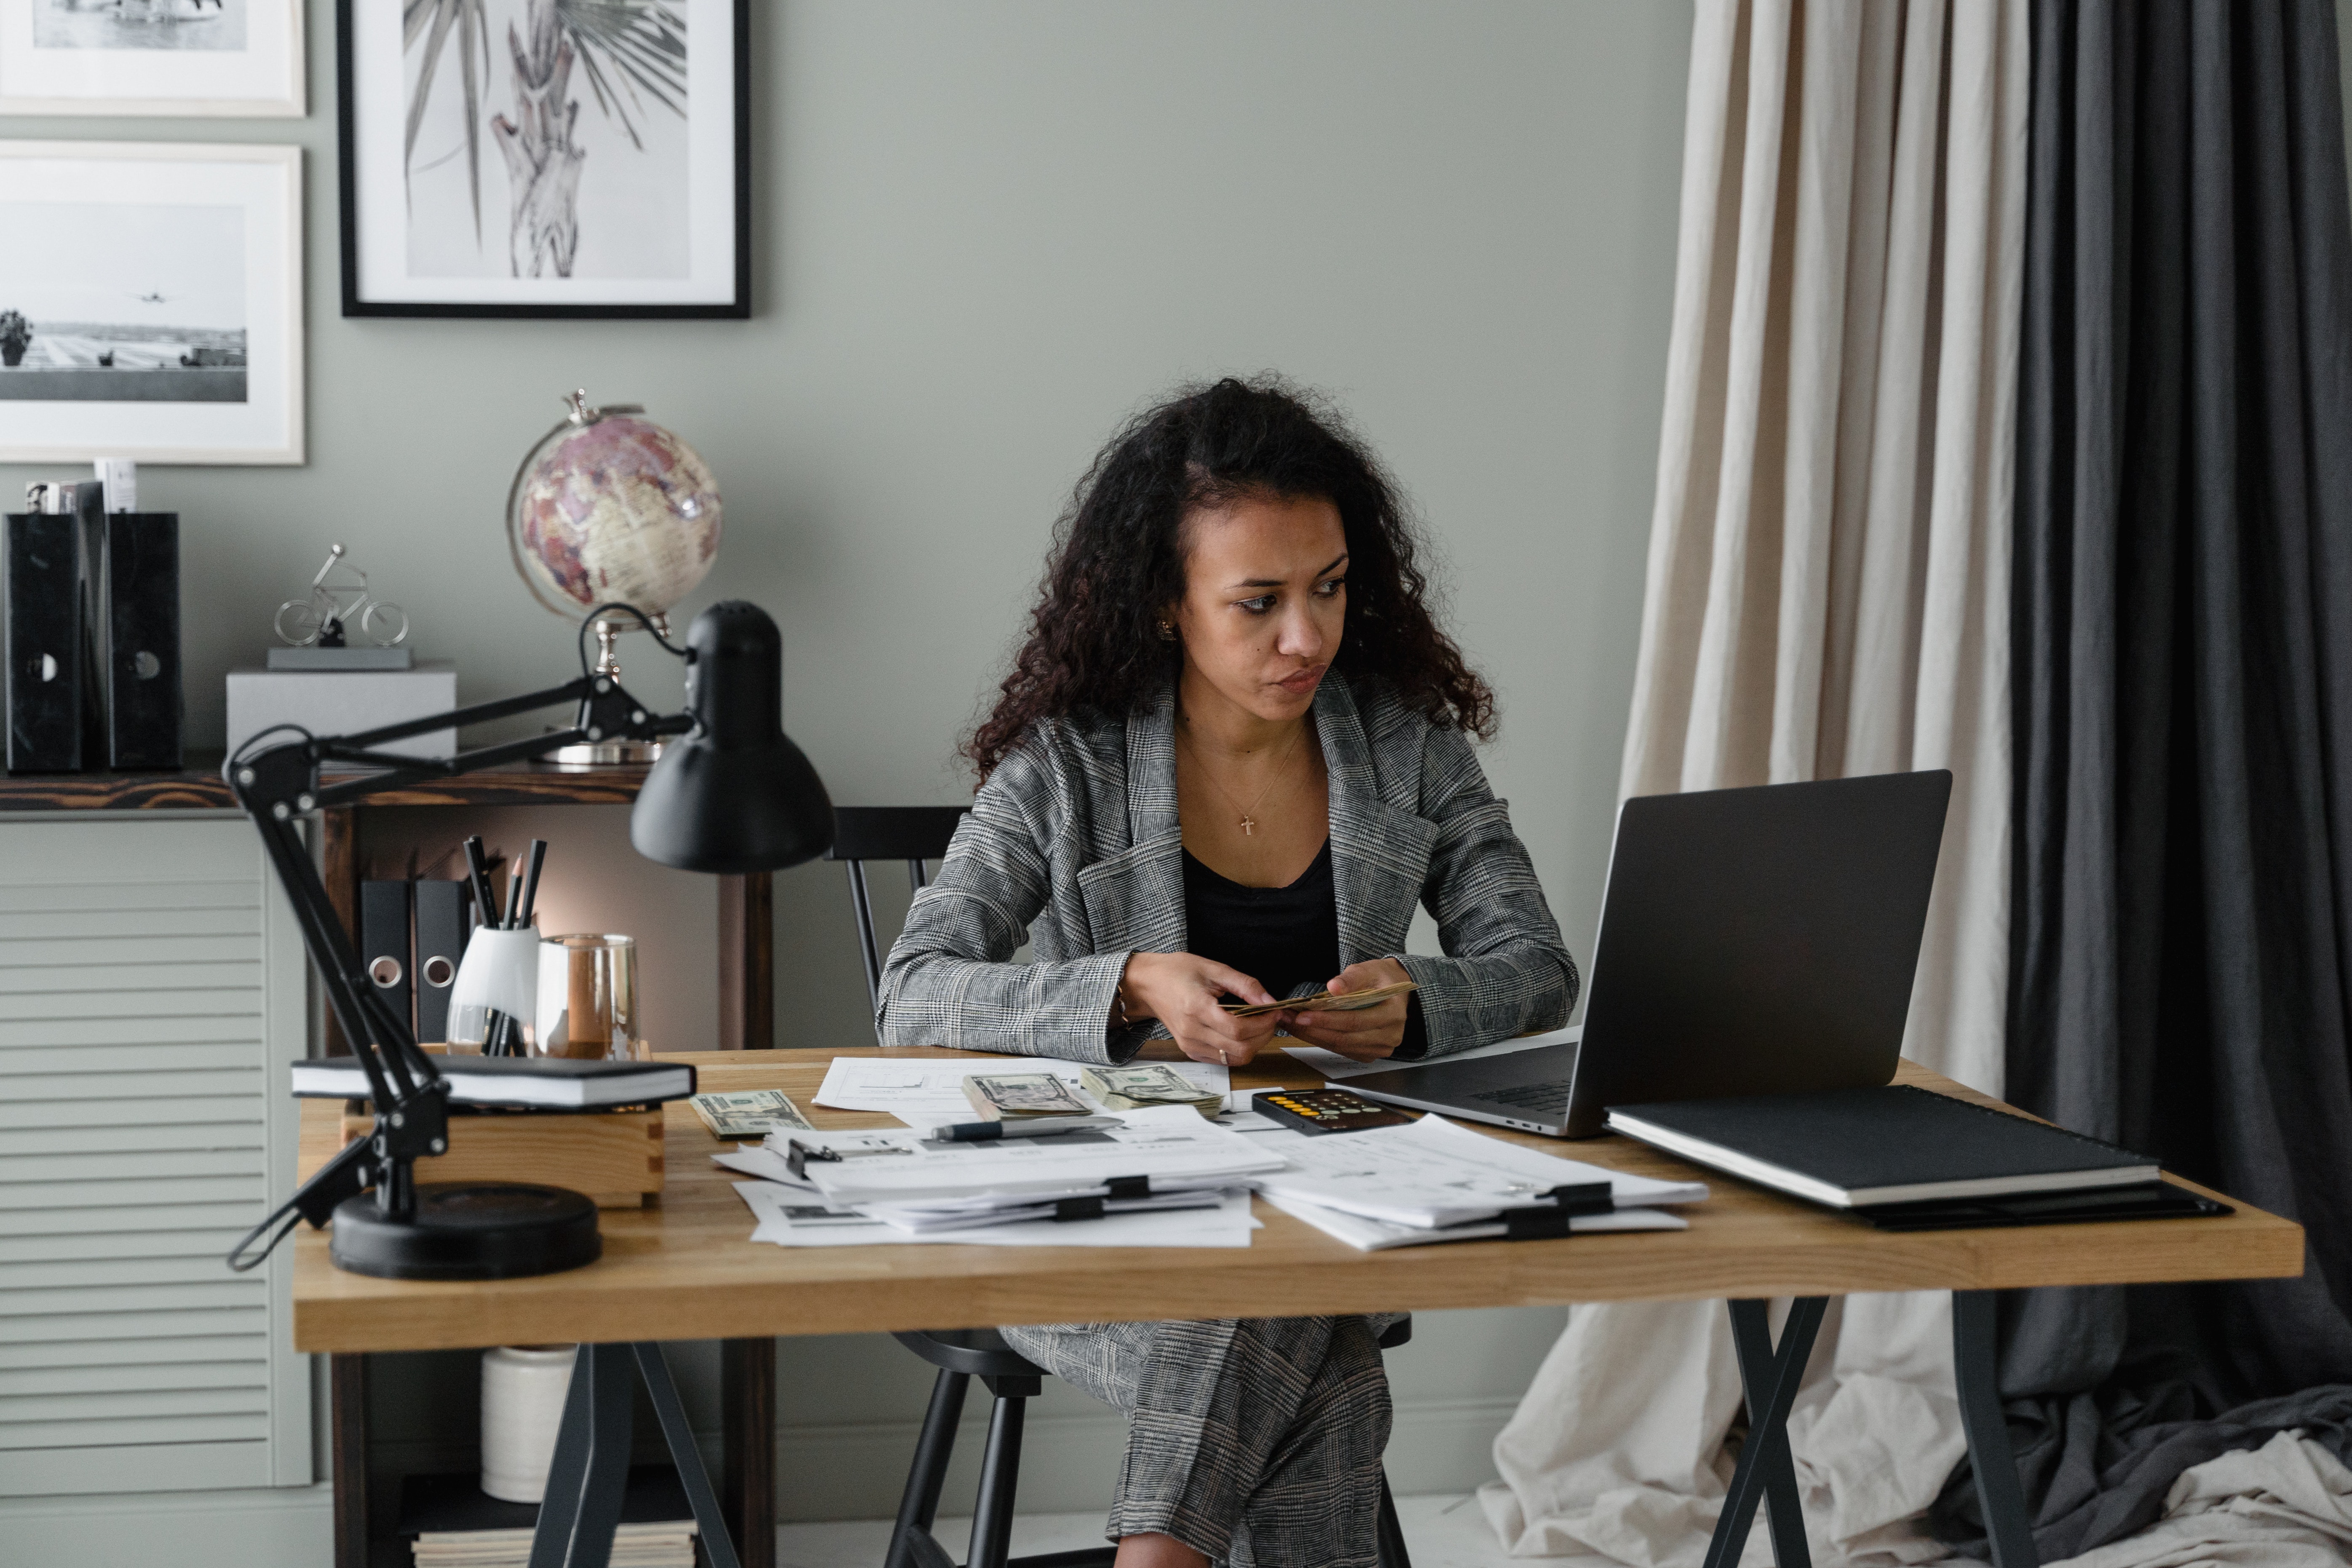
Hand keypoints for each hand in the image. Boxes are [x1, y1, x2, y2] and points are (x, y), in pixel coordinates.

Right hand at [1117, 952, 1284, 1066]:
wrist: (1148, 984)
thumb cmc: (1177, 972)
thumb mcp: (1214, 969)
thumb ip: (1245, 985)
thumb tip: (1269, 1001)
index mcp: (1197, 1008)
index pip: (1238, 1028)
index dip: (1262, 1023)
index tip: (1272, 1012)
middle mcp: (1192, 1031)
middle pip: (1240, 1049)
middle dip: (1263, 1035)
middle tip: (1269, 1018)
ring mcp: (1190, 1044)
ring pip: (1234, 1058)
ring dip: (1253, 1045)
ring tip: (1257, 1025)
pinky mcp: (1190, 1051)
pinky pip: (1222, 1060)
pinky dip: (1238, 1049)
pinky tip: (1240, 1032)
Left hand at [1285, 958, 1411, 1060]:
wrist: (1395, 991)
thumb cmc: (1381, 978)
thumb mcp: (1368, 969)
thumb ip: (1351, 979)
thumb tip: (1333, 988)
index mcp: (1393, 1013)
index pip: (1354, 1021)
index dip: (1326, 1019)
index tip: (1302, 1014)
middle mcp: (1390, 1035)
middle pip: (1344, 1038)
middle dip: (1313, 1030)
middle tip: (1288, 1019)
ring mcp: (1380, 1048)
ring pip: (1340, 1047)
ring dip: (1313, 1036)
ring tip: (1291, 1024)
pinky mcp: (1370, 1053)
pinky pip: (1342, 1050)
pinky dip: (1322, 1040)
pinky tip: (1306, 1030)